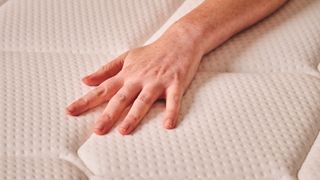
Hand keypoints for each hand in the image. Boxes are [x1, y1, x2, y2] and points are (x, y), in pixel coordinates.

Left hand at [66, 27, 202, 134]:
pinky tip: (168, 125)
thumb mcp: (127, 57)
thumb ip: (106, 70)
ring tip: (123, 131)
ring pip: (143, 101)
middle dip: (108, 114)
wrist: (179, 41)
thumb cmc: (152, 52)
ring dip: (133, 116)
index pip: (103, 89)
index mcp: (127, 74)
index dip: (86, 100)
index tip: (70, 111)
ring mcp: (157, 81)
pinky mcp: (175, 83)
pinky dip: (171, 112)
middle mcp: (139, 79)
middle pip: (121, 98)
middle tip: (97, 130)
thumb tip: (85, 80)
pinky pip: (173, 100)